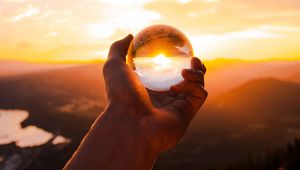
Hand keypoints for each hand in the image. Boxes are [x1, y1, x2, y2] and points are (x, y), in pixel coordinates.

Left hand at [103, 34, 207, 153]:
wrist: (130, 123)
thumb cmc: (120, 95)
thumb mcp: (113, 66)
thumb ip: (118, 49)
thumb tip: (130, 36)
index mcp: (150, 89)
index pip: (167, 74)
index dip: (176, 62)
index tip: (178, 50)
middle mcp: (164, 99)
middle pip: (186, 80)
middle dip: (194, 68)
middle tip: (193, 59)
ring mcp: (176, 107)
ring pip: (197, 86)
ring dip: (197, 73)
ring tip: (188, 68)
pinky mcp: (186, 114)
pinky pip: (200, 95)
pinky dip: (196, 84)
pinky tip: (182, 81)